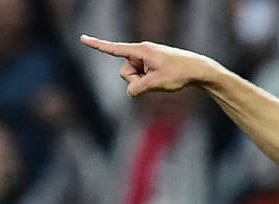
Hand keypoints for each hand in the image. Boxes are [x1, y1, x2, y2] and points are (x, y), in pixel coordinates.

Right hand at [80, 35, 215, 95]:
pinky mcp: (150, 64)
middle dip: (134, 80)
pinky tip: (161, 78)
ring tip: (161, 79)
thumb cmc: (178, 73)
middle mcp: (141, 52)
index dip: (97, 45)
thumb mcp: (156, 83)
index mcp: (141, 51)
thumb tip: (130, 91)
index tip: (82, 38)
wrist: (196, 69)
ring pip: (133, 76)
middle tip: (154, 80)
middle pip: (125, 72)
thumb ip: (138, 88)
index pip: (114, 49)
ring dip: (142, 82)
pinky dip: (147, 81)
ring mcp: (146, 59)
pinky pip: (141, 76)